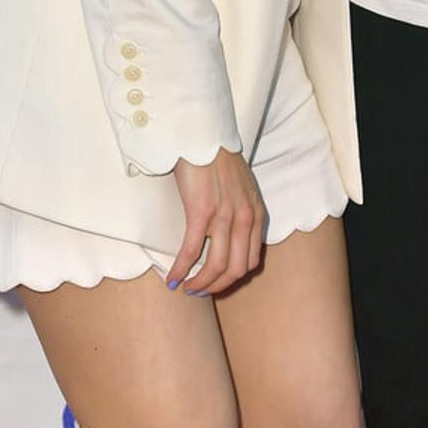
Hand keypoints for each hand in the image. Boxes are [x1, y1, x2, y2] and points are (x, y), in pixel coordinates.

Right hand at [166, 147, 265, 295]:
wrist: (204, 136)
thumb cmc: (218, 160)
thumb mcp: (242, 189)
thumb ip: (241, 212)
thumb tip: (230, 236)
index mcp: (256, 214)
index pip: (250, 262)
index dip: (233, 279)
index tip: (217, 283)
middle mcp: (244, 219)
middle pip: (235, 270)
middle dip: (216, 287)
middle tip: (200, 291)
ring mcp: (224, 216)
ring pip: (215, 267)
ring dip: (199, 284)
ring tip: (186, 287)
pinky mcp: (201, 212)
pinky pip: (192, 252)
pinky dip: (181, 269)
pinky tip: (172, 278)